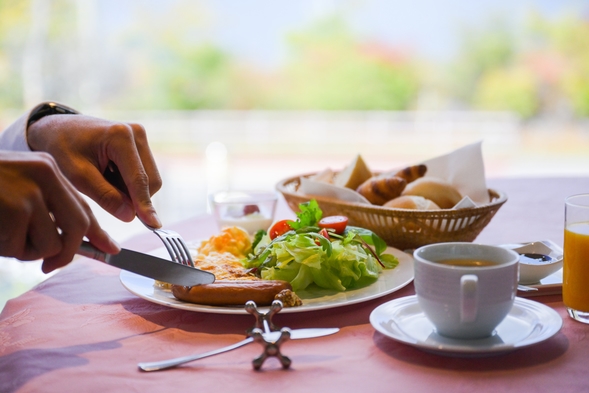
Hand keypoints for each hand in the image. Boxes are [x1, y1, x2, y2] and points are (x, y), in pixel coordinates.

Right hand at [0, 152, 119, 271]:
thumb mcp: (19, 192)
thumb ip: (50, 212)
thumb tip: (91, 241)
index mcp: (48, 170)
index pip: (83, 207)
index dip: (97, 234)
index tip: (111, 250)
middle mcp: (44, 174)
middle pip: (77, 227)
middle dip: (66, 253)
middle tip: (49, 264)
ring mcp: (28, 189)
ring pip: (50, 243)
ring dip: (25, 251)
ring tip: (2, 235)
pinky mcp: (12, 207)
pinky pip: (20, 247)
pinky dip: (4, 248)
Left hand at [27, 115, 162, 227]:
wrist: (56, 128)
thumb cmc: (62, 149)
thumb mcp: (77, 176)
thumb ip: (105, 196)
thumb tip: (131, 215)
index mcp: (120, 136)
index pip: (139, 179)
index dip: (145, 204)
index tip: (154, 225)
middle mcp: (136, 132)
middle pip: (150, 180)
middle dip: (133, 197)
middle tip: (103, 195)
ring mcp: (140, 137)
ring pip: (149, 179)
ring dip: (129, 190)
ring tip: (102, 181)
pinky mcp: (140, 143)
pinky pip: (143, 174)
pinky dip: (128, 183)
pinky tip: (108, 175)